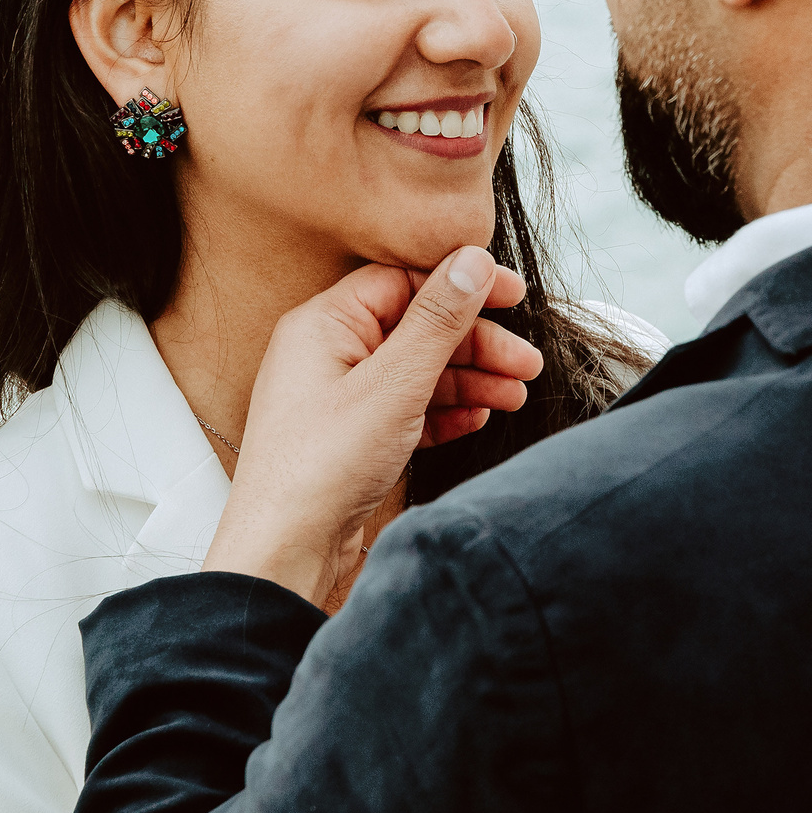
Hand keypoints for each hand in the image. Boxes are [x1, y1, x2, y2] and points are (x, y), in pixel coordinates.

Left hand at [205, 248, 542, 607]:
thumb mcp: (393, 384)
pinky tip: (477, 421)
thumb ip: (437, 321)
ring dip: (470, 381)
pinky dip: (445, 413)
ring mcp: (339, 397)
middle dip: (477, 345)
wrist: (285, 552)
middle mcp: (327, 354)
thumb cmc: (320, 468)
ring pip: (417, 372)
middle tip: (526, 363)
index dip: (463, 286)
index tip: (514, 296)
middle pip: (417, 328)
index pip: (404, 281)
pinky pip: (407, 409)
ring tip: (514, 397)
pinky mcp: (352, 436)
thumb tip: (471, 259)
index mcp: (324, 324)